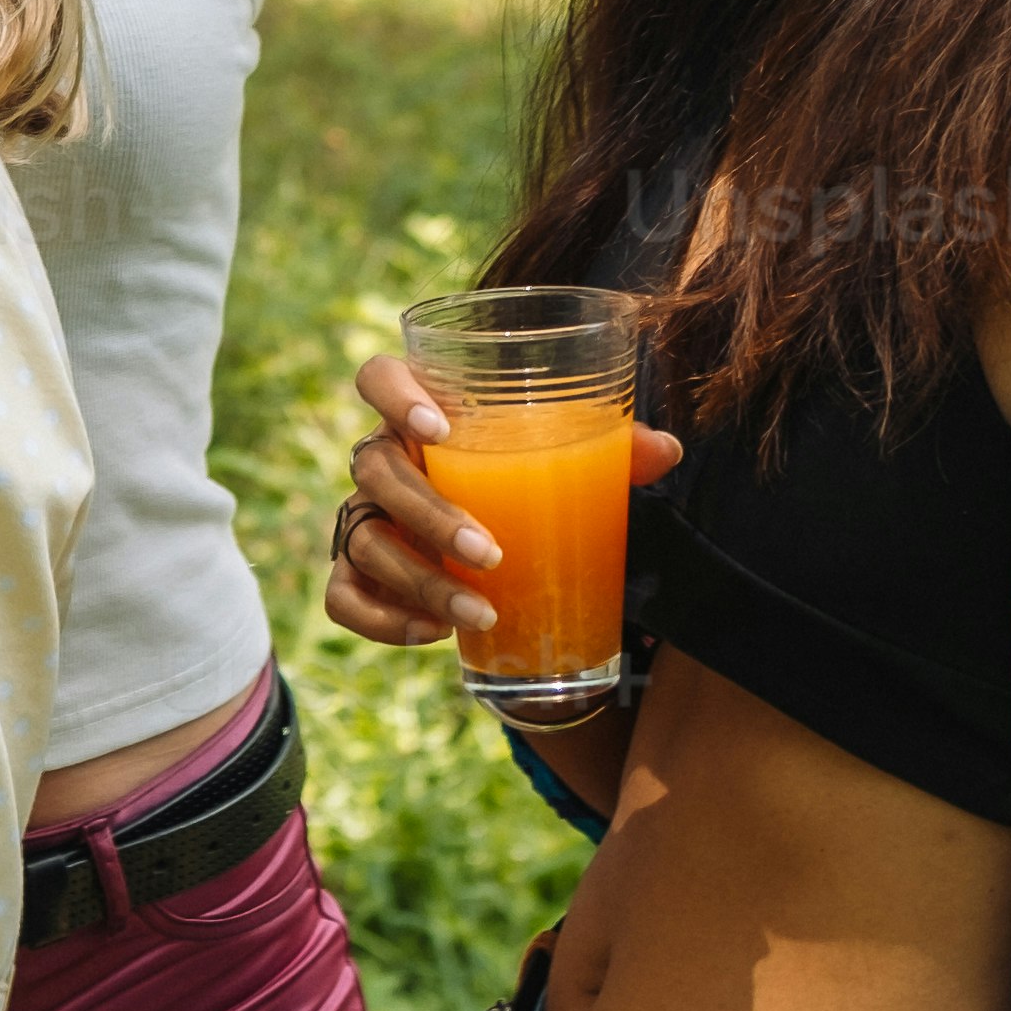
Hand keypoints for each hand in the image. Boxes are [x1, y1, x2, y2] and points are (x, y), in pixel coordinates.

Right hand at [324, 345, 680, 650]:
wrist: (503, 543)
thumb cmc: (531, 483)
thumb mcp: (570, 462)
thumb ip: (613, 448)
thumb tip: (668, 450)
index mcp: (421, 414)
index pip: (376, 376)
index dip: (393, 394)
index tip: (440, 429)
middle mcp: (382, 459)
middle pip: (374, 469)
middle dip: (430, 514)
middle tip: (488, 552)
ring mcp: (365, 516)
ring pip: (363, 539)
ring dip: (419, 581)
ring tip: (480, 613)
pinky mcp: (358, 572)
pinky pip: (343, 595)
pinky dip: (380, 618)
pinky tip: (432, 634)